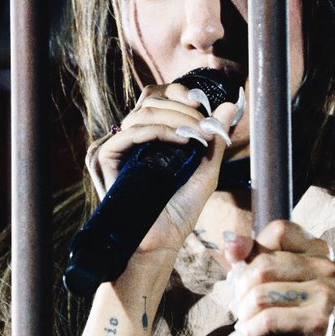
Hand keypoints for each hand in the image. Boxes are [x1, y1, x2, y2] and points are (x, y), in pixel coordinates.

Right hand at [85, 82, 241, 259]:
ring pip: (142, 112)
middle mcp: (127, 138)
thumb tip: (231, 104)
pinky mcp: (102, 157)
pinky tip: (181, 139)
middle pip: (150, 100)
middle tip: (205, 124)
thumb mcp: (205, 169)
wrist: (160, 242)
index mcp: (146, 136)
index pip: (156, 97)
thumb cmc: (179, 211)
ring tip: (197, 135)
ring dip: (176, 118)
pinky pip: (131, 132)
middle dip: (182, 107)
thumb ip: (215, 137)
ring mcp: (113, 146)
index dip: (177, 93)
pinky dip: (159, 130)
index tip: (201, 102)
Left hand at [224, 219, 334, 335]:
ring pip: (262, 292)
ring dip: (243, 311)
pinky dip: (250, 328)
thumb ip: (249, 254)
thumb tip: (232, 245)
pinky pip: (269, 318)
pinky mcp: (319, 322)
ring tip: (245, 320)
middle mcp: (329, 269)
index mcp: (319, 250)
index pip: (279, 230)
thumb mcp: (263, 278)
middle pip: (264, 265)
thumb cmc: (279, 312)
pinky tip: (247, 335)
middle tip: (238, 304)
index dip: (252, 247)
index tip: (240, 267)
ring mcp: (327, 295)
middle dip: (241, 288)